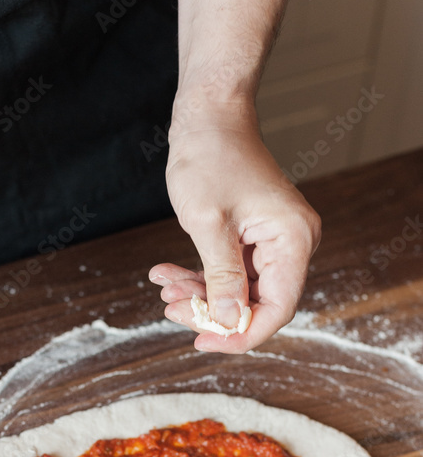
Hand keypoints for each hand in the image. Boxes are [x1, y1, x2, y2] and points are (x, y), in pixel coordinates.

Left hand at [150, 99, 320, 352]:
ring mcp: (273, 242)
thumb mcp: (209, 224)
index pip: (277, 309)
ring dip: (198, 295)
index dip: (241, 334)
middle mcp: (292, 245)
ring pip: (237, 292)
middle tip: (170, 309)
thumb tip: (229, 322)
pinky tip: (166, 274)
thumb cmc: (210, 157)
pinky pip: (228, 273)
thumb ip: (221, 277)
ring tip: (164, 287)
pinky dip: (198, 277)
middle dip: (210, 312)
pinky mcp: (253, 239)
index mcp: (294, 241)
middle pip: (256, 304)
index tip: (202, 342)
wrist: (208, 114)